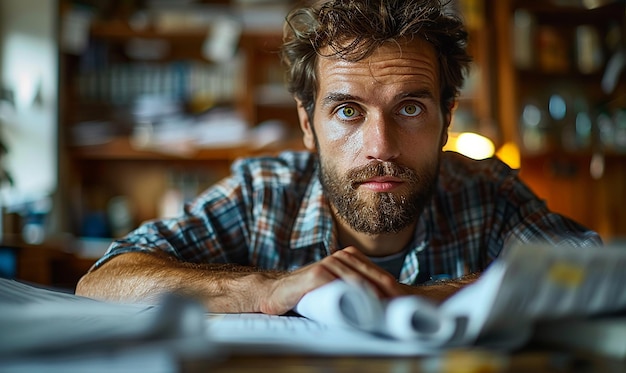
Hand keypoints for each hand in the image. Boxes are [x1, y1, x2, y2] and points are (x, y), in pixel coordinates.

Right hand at [258, 246, 408, 314]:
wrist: (276, 293)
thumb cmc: (308, 294)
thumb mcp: (336, 288)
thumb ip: (355, 289)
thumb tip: (383, 306)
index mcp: (350, 257)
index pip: (380, 275)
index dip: (394, 292)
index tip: (406, 307)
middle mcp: (342, 257)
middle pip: (374, 277)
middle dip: (390, 295)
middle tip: (402, 311)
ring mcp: (329, 263)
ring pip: (360, 281)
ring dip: (375, 297)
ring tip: (388, 312)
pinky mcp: (317, 273)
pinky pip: (340, 284)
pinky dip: (353, 295)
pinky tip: (362, 307)